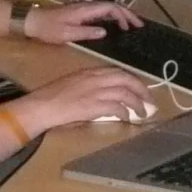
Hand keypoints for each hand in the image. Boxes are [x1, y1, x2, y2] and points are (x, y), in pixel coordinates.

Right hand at [21, 65, 152, 132]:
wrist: (42, 106)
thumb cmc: (53, 97)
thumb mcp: (74, 83)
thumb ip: (91, 84)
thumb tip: (107, 94)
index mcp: (91, 72)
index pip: (118, 72)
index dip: (132, 81)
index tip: (140, 89)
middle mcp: (95, 79)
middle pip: (126, 79)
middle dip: (141, 89)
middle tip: (149, 101)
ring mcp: (95, 91)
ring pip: (125, 93)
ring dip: (137, 104)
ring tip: (142, 112)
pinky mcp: (94, 105)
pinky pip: (116, 107)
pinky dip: (125, 113)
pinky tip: (127, 118)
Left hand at [23, 0, 143, 45]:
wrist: (33, 21)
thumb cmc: (49, 29)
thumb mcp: (67, 34)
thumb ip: (87, 32)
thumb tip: (105, 32)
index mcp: (86, 10)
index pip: (111, 8)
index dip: (124, 15)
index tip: (133, 26)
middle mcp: (87, 7)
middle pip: (112, 6)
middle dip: (127, 14)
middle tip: (138, 26)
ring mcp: (84, 9)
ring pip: (107, 9)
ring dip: (120, 15)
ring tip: (130, 26)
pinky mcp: (81, 13)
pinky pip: (101, 12)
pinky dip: (112, 17)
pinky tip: (115, 26)